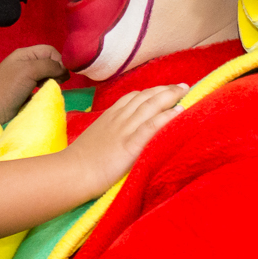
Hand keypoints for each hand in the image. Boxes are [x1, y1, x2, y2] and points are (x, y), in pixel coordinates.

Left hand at [0, 45, 68, 123]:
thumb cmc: (7, 87)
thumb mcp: (29, 70)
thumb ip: (49, 66)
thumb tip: (64, 70)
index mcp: (26, 54)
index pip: (50, 51)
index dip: (59, 61)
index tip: (62, 75)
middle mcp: (27, 64)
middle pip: (50, 63)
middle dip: (56, 72)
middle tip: (55, 83)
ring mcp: (26, 79)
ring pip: (47, 76)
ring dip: (51, 82)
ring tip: (49, 89)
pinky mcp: (26, 92)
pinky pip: (42, 88)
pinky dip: (45, 91)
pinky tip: (43, 96)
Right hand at [67, 84, 188, 194]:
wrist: (72, 172)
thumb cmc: (81, 160)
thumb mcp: (95, 137)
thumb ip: (108, 131)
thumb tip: (119, 133)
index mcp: (109, 116)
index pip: (133, 97)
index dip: (151, 91)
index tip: (164, 89)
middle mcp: (119, 118)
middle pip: (145, 97)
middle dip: (165, 89)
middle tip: (182, 86)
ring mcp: (125, 130)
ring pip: (150, 106)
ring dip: (170, 96)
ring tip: (185, 91)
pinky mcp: (130, 145)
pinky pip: (151, 126)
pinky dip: (166, 116)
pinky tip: (179, 110)